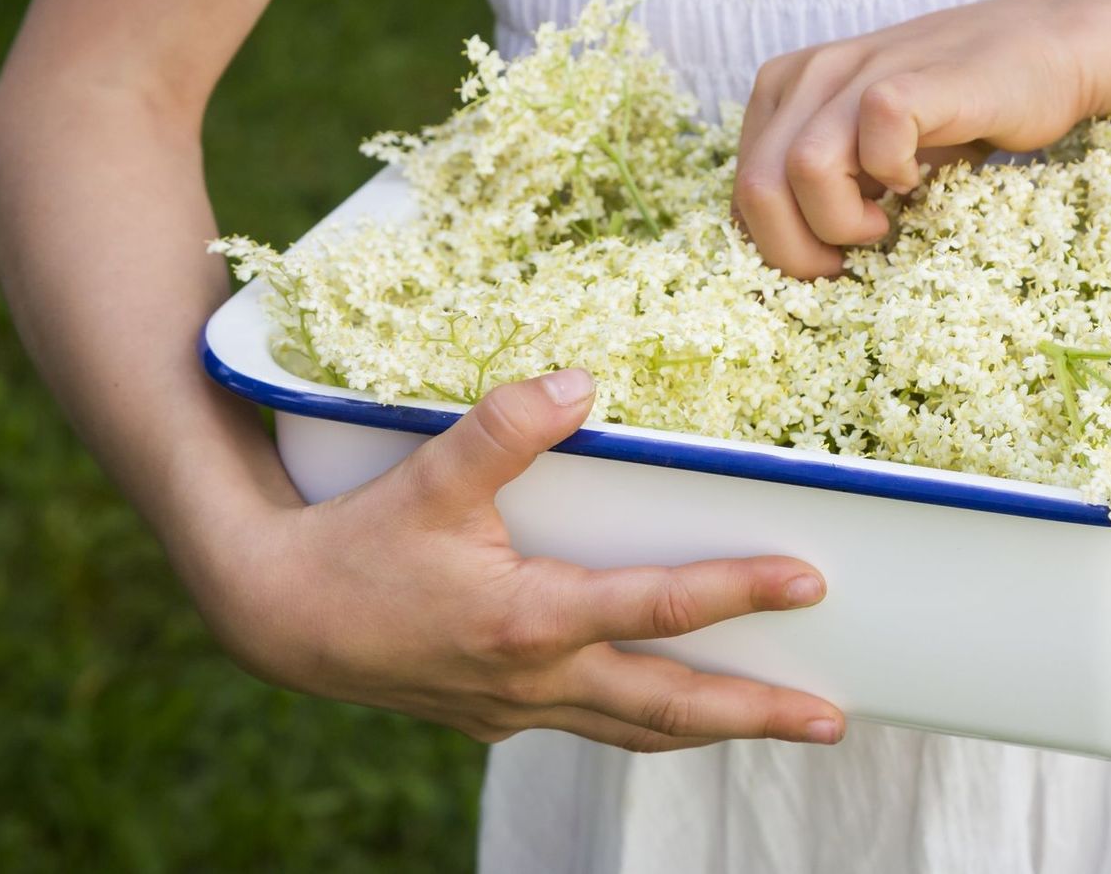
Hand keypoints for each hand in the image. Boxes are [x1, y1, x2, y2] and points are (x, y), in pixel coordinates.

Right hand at [194, 368, 844, 749]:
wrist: (277, 617)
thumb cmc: (354, 544)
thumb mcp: (427, 477)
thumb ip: (503, 428)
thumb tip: (579, 379)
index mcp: (530, 621)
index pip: (660, 607)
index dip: (740, 592)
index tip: (809, 583)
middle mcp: (536, 680)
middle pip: (670, 706)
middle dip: (757, 714)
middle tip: (833, 720)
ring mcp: (518, 710)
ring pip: (636, 731)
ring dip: (710, 729)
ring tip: (779, 722)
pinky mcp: (498, 718)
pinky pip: (594, 729)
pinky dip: (646, 724)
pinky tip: (673, 709)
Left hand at [732, 0, 1110, 276]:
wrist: (1046, 52)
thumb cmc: (957, 112)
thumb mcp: (868, 149)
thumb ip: (819, 184)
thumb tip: (781, 258)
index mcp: (785, 89)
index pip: (740, 191)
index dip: (776, 245)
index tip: (827, 261)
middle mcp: (810, 75)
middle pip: (755, 188)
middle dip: (796, 250)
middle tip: (849, 264)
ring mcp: (859, 70)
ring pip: (800, 170)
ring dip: (841, 222)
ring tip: (887, 222)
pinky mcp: (912, 80)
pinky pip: (872, 142)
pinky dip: (893, 178)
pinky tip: (918, 180)